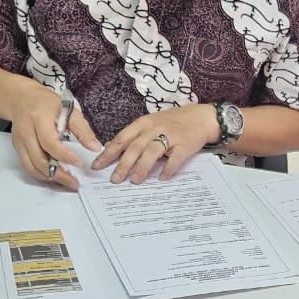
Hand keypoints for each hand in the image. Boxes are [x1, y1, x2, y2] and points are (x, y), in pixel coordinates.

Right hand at [3, 80, 101, 190]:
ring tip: (66, 182)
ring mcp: (20, 141)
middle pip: (39, 160)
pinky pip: (28, 166)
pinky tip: (54, 176)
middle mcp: (26, 131)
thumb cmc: (46, 103)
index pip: (50, 143)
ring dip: (50, 178)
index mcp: (39, 119)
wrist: (22, 98)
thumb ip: (83, 130)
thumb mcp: (69, 110)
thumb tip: (95, 148)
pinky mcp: (18, 148)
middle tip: (74, 182)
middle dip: (59, 175)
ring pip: (32, 167)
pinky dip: (41, 175)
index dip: (65, 156)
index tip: (79, 163)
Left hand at [91, 104, 220, 183]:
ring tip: (134, 180)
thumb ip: (133, 136)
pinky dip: (167, 169)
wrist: (201, 117)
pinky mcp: (184, 144)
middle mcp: (154, 128)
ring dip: (142, 167)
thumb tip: (111, 148)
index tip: (97, 165)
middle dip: (123, 164)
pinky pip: (174, 158)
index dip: (109, 153)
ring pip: (152, 152)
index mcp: (143, 123)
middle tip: (114, 179)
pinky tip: (162, 178)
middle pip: (135, 147)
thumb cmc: (173, 122)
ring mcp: (170, 135)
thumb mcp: (150, 124)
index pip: (121, 139)